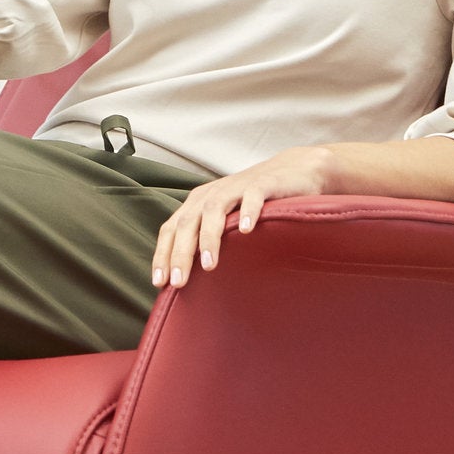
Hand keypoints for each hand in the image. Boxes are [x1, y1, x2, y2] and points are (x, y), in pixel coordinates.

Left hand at [148, 145, 338, 290]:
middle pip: (187, 223)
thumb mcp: (225, 220)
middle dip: (180, 253)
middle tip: (179, 282)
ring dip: (209, 238)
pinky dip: (247, 212)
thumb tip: (189, 276)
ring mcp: (236, 187)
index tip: (160, 283)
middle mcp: (212, 194)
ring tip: (208, 265)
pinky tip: (246, 230)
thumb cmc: (254, 202)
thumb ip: (207, 239)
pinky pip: (252, 197)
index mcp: (198, 204)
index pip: (171, 229)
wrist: (294, 170)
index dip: (163, 254)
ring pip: (214, 210)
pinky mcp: (264, 184)